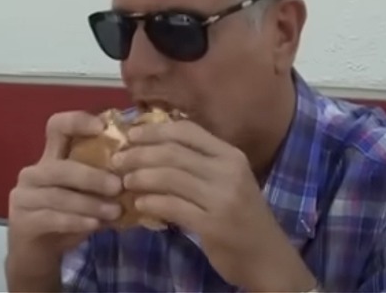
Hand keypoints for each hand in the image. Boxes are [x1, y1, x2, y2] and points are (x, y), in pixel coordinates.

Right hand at [7, 111, 123, 258]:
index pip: (56, 126)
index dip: (77, 121)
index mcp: (51, 157)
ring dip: (89, 203)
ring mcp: (24, 196)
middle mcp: (34, 172)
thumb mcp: (88, 196)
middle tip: (119, 187)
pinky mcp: (22, 220)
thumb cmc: (67, 216)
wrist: (37, 252)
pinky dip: (75, 220)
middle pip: (61, 167)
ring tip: (114, 212)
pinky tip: (94, 225)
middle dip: (92, 177)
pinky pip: (51, 217)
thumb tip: (139, 176)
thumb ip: (105, 183)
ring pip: (58, 195)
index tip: (102, 127)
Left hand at [111, 120, 316, 291]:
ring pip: (170, 177)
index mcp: (231, 155)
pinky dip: (151, 203)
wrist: (268, 257)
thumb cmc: (243, 216)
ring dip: (140, 177)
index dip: (154, 129)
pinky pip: (173, 207)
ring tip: (124, 182)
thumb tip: (155, 148)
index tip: (131, 134)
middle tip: (117, 160)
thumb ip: (200, 164)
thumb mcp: (228, 182)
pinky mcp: (213, 224)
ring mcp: (222, 198)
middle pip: (173, 151)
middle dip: (139, 153)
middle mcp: (228, 171)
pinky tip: (139, 205)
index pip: (187, 130)